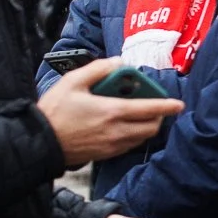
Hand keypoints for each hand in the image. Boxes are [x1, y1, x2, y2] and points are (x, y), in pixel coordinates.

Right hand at [38, 59, 182, 168]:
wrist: (38, 143)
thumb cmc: (54, 111)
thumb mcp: (73, 81)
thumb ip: (99, 69)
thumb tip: (119, 62)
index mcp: (112, 111)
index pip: (150, 109)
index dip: (168, 106)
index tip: (179, 104)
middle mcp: (116, 131)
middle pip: (151, 127)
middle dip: (159, 116)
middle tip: (155, 106)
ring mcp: (111, 146)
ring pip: (141, 138)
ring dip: (146, 127)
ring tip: (139, 114)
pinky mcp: (105, 155)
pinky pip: (128, 146)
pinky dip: (133, 136)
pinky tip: (123, 125)